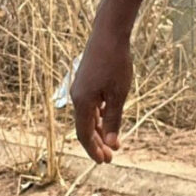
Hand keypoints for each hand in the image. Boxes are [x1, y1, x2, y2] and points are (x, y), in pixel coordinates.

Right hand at [71, 23, 133, 163]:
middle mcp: (77, 96)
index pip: (84, 134)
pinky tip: (108, 118)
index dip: (93, 150)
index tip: (105, 161)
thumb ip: (114, 119)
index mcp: (82, 102)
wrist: (109, 33)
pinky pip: (90, 105)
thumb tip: (111, 143)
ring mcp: (80, 88)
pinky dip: (99, 116)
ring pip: (88, 116)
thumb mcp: (118, 94)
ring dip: (99, 130)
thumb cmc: (115, 62)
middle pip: (84, 127)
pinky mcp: (86, 80)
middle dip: (97, 143)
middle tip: (110, 157)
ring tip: (113, 141)